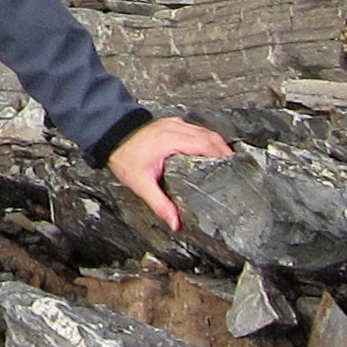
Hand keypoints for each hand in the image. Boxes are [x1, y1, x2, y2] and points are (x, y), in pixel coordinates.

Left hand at [107, 117, 235, 230]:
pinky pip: (197, 129)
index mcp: (172, 140)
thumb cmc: (124, 156)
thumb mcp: (141, 184)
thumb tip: (175, 222)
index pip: (207, 144)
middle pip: (211, 137)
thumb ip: (160, 203)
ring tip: (227, 163)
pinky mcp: (172, 124)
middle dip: (225, 152)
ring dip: (218, 145)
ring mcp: (175, 124)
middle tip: (236, 169)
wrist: (110, 136)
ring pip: (206, 131)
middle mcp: (176, 129)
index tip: (234, 169)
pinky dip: (207, 139)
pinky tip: (210, 152)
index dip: (223, 156)